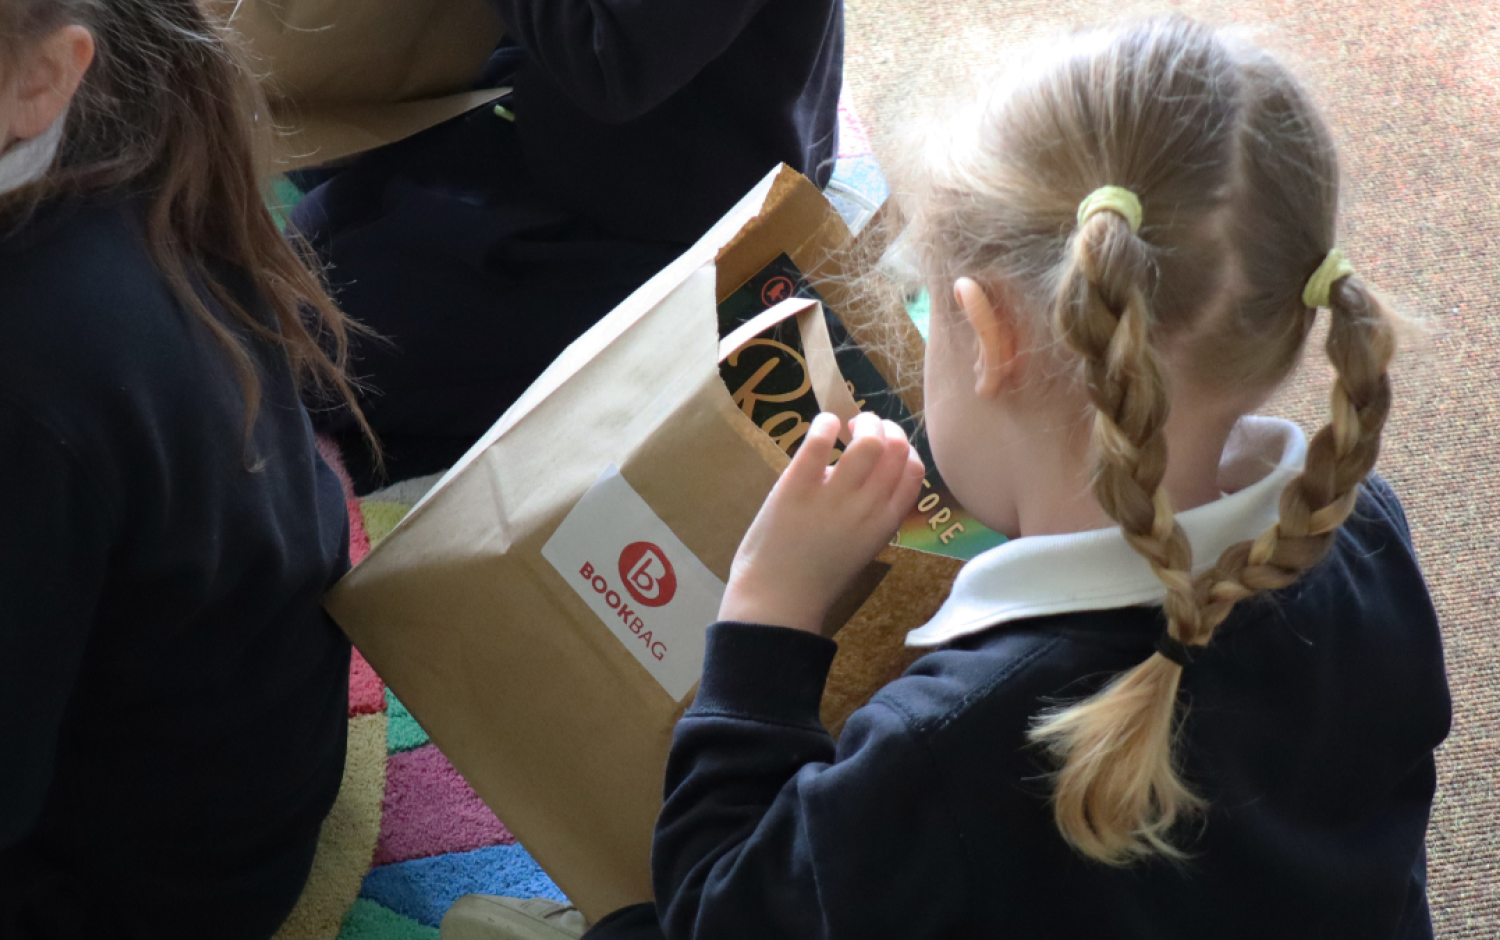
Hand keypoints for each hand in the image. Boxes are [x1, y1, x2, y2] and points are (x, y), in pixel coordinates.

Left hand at [719, 412, 925, 633]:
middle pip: (897, 450)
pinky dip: (825, 424)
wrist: (777, 600)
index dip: (907, 449)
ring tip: (847, 423)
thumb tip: (857, 472)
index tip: (890, 442)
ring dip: (863, 421)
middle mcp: (867, 507)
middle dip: (887, 427)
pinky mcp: (798, 487)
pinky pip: (820, 443)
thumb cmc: (816, 577)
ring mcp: (834, 497)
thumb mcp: (860, 547)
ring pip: (868, 442)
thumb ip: (867, 512)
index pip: (915, 473)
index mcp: (885, 524)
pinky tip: (823, 424)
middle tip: (866, 426)